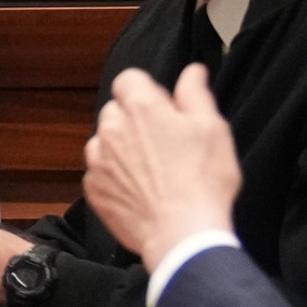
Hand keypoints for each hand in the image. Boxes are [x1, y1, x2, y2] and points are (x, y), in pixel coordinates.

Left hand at [79, 63, 241, 268]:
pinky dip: (115, 176)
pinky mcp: (94, 189)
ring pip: (104, 141)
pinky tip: (141, 189)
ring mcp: (98, 161)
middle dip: (135, 119)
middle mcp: (111, 129)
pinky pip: (100, 172)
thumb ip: (196, 93)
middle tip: (165, 141)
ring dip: (122, 147)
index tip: (166, 108)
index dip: (148, 90)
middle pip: (116, 110)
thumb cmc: (203, 181)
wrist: (183, 234)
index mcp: (141, 108)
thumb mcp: (212, 128)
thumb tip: (192, 71)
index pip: (129, 79)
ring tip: (152, 169)